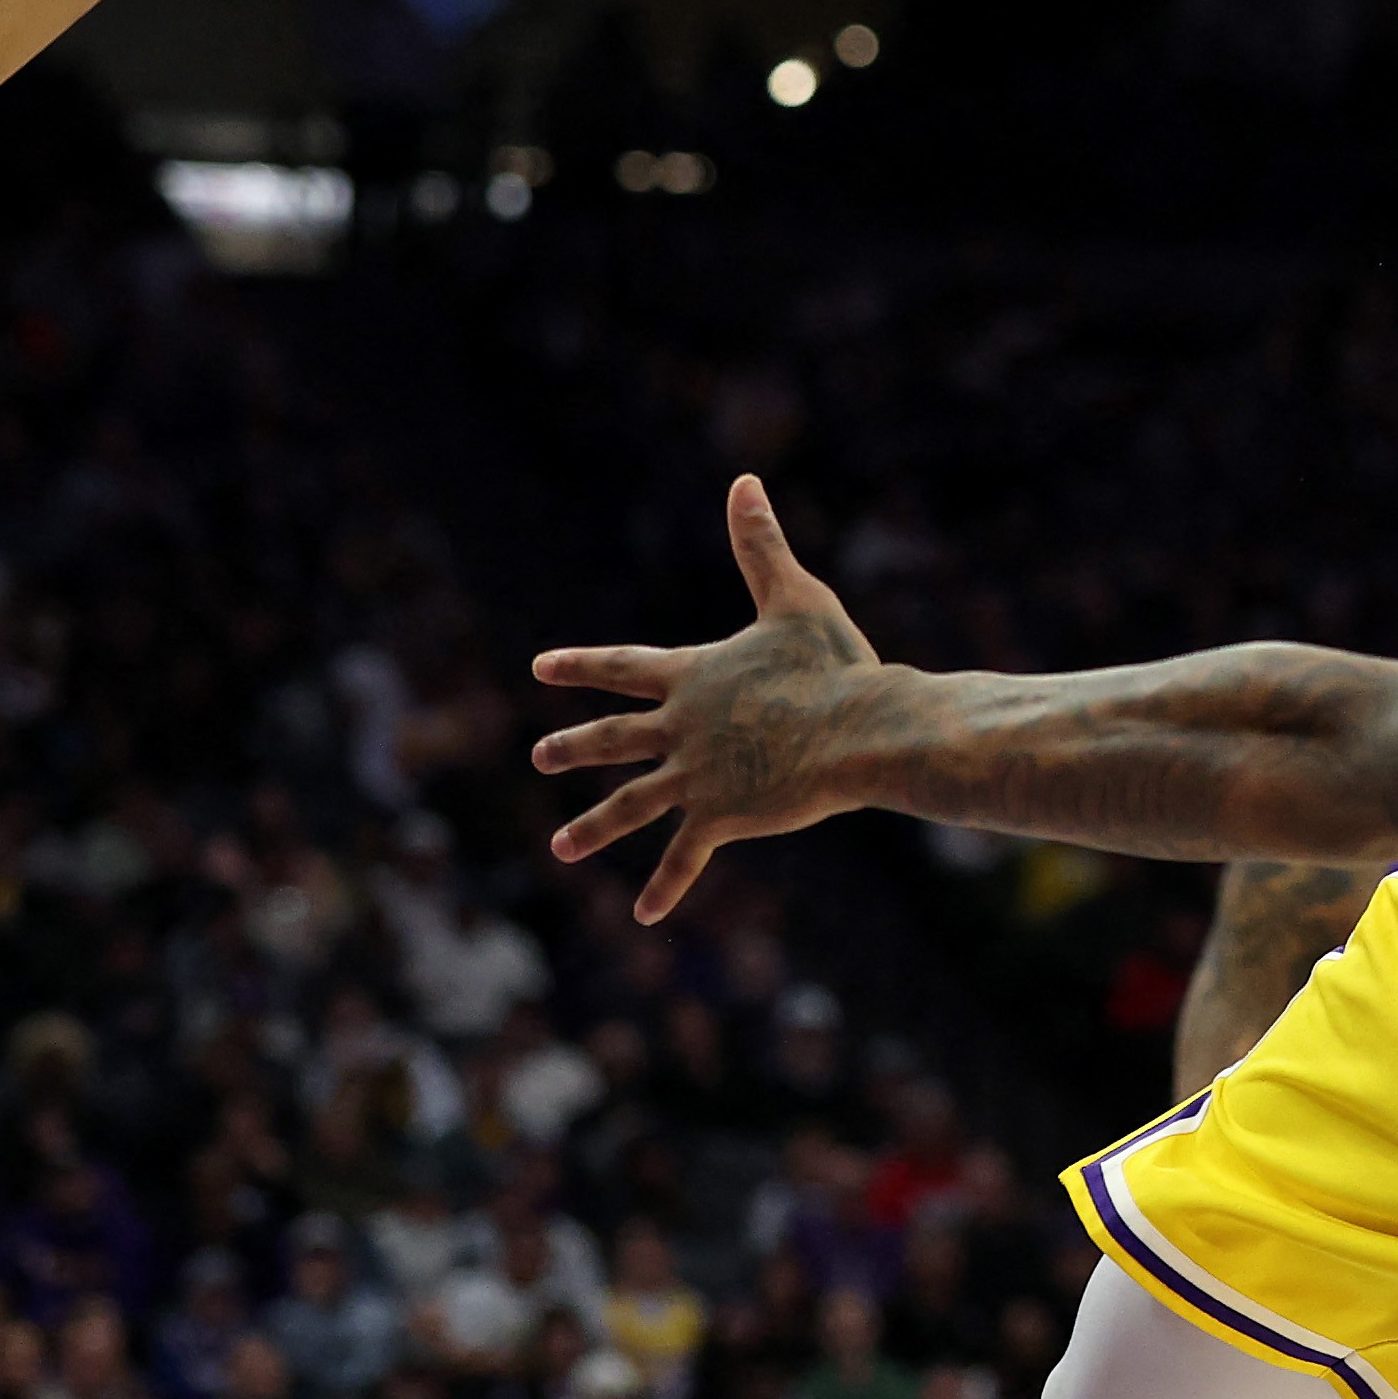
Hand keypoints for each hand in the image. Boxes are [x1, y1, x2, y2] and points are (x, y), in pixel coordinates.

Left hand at [531, 476, 879, 921]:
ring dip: (594, 827)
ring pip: (631, 804)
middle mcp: (682, 727)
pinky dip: (665, 887)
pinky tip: (643, 917)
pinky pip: (684, 858)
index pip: (623, 667)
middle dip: (573, 747)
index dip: (581, 665)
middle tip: (539, 757)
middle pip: (613, 738)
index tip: (540, 668)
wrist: (859, 729)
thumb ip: (760, 544)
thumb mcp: (794, 598)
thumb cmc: (834, 662)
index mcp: (694, 676)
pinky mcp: (721, 817)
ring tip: (560, 847)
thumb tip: (743, 480)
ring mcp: (696, 776)